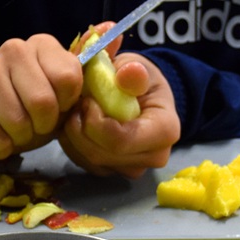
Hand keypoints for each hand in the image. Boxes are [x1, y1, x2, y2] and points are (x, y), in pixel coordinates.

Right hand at [0, 34, 83, 161]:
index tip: (59, 108)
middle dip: (43, 125)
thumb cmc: (36, 112)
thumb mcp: (65, 103)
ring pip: (17, 120)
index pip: (67, 78)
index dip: (66, 104)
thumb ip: (80, 95)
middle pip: (42, 101)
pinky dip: (1, 146)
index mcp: (43, 46)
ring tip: (18, 130)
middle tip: (38, 125)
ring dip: (21, 137)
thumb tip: (88, 102)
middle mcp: (14, 50)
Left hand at [58, 23, 180, 178]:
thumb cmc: (139, 80)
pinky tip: (78, 125)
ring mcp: (135, 168)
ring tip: (78, 112)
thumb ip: (133, 70)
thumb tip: (129, 73)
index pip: (120, 140)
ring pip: (91, 161)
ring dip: (74, 136)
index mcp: (165, 131)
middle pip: (102, 154)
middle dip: (80, 129)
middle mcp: (154, 157)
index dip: (94, 121)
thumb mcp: (138, 67)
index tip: (87, 99)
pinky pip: (85, 164)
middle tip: (77, 104)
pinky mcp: (117, 171)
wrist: (143, 97)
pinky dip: (73, 145)